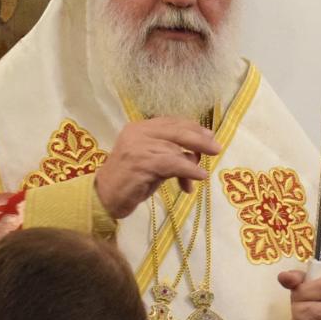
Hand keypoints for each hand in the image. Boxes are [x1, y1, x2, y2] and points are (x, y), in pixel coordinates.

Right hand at [93, 118, 221, 218]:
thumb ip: (171, 153)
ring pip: (175, 148)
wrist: (104, 197)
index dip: (193, 128)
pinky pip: (172, 163)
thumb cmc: (130, 181)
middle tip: (216, 148)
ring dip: (192, 163)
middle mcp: (138, 132)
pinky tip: (197, 177)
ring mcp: (138, 146)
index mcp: (140, 127)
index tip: (209, 136)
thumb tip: (197, 155)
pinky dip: (188, 170)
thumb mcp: (153, 162)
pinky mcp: (140, 162)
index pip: (172, 122)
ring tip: (200, 175)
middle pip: (176, 131)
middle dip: (199, 140)